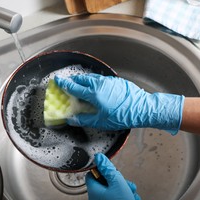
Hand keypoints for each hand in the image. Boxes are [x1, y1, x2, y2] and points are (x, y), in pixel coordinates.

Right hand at [55, 74, 183, 134]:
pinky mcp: (117, 81)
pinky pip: (102, 79)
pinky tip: (97, 86)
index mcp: (94, 94)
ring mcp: (109, 81)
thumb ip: (84, 119)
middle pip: (82, 79)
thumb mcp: (100, 122)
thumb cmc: (122, 116)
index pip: (74, 87)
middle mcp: (100, 84)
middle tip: (68, 82)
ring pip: (93, 77)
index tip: (57, 80)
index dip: (64, 84)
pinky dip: (95, 81)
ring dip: (84, 79)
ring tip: (81, 83)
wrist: (143, 109)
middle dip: (74, 79)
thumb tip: (71, 119)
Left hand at [86, 153, 161, 199]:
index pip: (92, 175)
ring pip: (114, 193)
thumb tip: (99, 158)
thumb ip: (107, 168)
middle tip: (126, 185)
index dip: (102, 170)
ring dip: (126, 191)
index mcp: (94, 192)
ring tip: (132, 195)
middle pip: (105, 184)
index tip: (111, 171)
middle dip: (119, 182)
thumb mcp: (116, 181)